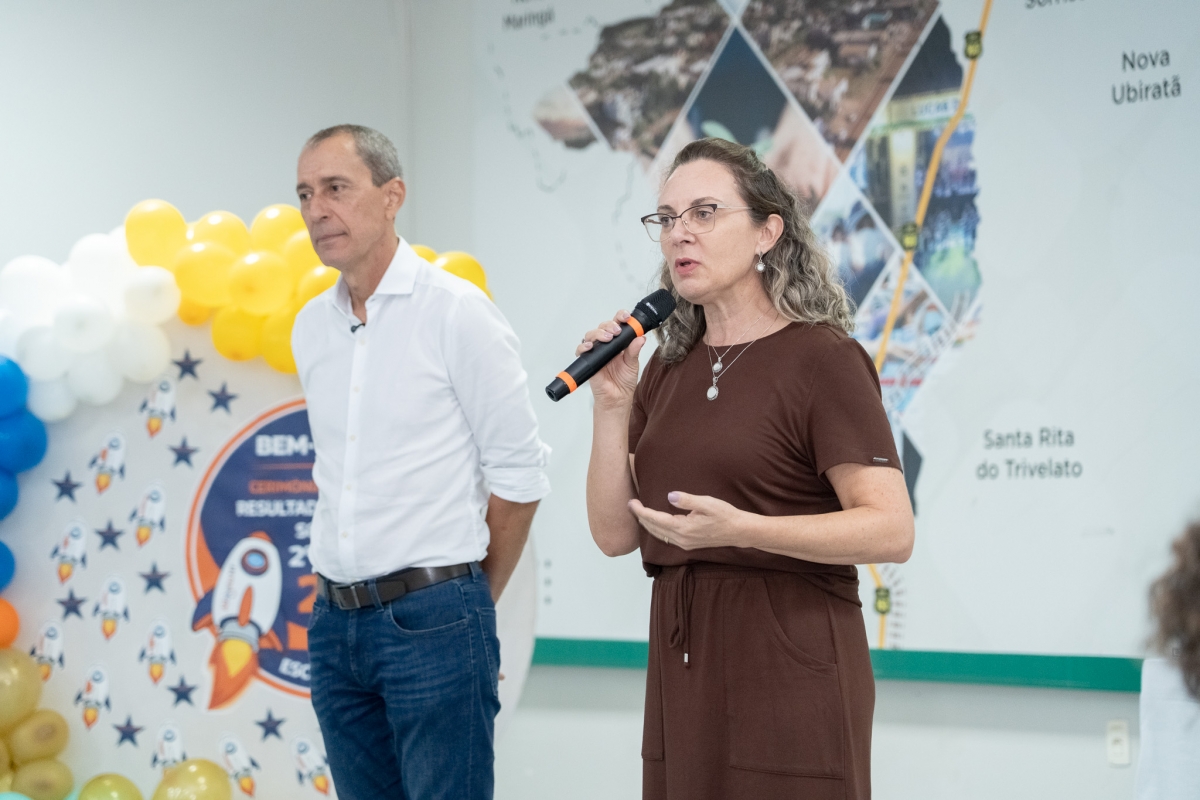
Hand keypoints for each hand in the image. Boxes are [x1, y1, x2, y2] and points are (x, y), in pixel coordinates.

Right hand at [576, 310, 644, 408]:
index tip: (626, 317)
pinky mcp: (588, 360)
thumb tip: (640, 337)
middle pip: (603, 326)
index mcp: (619, 342)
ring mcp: (597, 351)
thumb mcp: (633, 364)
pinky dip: (584, 347)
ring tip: (607, 338)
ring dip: (598, 333)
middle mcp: (606, 345)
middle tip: (616, 331)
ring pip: (592, 335)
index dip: (620, 317)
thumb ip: (634, 350)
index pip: (617, 324)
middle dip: (609, 325)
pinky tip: (590, 347)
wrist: (617, 398)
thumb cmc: (624, 381)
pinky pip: (582, 350)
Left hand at [627, 492, 748, 550]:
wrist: (739, 531)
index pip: (655, 519)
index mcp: (683, 528)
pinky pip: (665, 537)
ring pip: (658, 534)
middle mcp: (681, 539)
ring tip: (638, 512)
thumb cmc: (725, 515)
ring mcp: (684, 544)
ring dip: (647, 523)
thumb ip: (687, 500)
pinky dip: (656, 529)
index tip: (631, 502)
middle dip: (640, 516)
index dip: (641, 511)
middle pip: (653, 528)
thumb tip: (670, 496)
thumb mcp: (707, 503)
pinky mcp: (688, 544)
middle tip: (631, 504)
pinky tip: (654, 523)